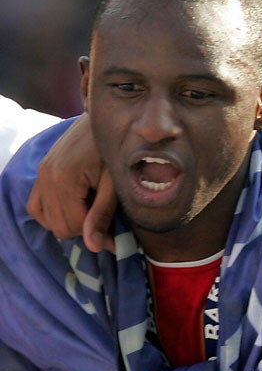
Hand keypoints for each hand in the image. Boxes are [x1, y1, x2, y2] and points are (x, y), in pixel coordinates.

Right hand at [27, 114, 116, 253]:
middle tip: (104, 215)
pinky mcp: (41, 172)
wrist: (102, 123)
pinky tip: (74, 206)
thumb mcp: (114, 184)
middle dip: (83, 228)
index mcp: (63, 179)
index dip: (95, 234)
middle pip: (58, 226)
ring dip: (69, 221)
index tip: (115, 232)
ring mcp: (40, 174)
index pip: (71, 226)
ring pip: (46, 219)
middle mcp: (45, 177)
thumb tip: (94, 247)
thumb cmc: (115, 152)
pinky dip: (53, 213)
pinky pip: (37, 205)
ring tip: (91, 208)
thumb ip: (102, 215)